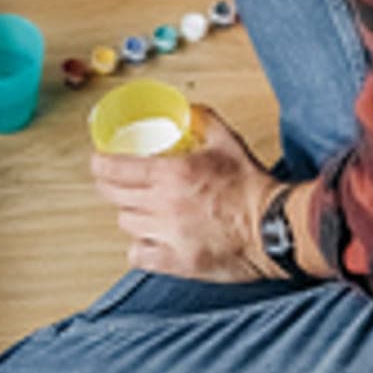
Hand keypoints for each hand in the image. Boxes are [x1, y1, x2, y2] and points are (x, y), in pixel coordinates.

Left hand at [89, 105, 280, 280]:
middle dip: (108, 185)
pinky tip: (148, 239)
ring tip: (139, 208)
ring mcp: (169, 236)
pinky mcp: (177, 262)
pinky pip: (139, 256)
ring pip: (127, 224)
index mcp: (173, 174)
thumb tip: (187, 110)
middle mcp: (164, 206)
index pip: (116, 169)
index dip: (100, 164)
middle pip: (115, 196)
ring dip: (129, 213)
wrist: (274, 227)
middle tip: (111, 180)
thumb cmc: (252, 187)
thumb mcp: (227, 142)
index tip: (98, 161)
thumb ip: (203, 120)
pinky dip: (139, 247)